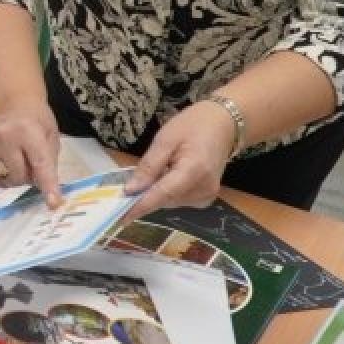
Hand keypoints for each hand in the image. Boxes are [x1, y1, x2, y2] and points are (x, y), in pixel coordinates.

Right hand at [0, 99, 62, 206]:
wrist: (12, 104)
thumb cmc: (36, 120)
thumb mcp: (51, 136)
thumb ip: (50, 161)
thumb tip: (45, 188)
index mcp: (29, 132)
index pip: (40, 164)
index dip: (48, 185)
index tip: (53, 203)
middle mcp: (6, 138)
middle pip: (21, 177)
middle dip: (30, 176)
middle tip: (32, 162)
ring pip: (8, 180)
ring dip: (17, 176)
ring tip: (19, 160)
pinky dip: (3, 177)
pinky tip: (7, 163)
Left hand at [123, 101, 235, 219]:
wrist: (223, 125)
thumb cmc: (192, 126)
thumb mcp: (165, 140)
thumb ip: (149, 166)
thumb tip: (130, 190)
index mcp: (194, 171)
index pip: (162, 195)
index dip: (140, 207)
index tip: (120, 218)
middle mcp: (204, 189)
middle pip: (164, 200)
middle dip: (145, 193)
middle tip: (132, 180)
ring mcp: (207, 196)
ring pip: (169, 201)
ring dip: (156, 191)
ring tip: (160, 167)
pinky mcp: (206, 198)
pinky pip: (177, 199)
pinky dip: (167, 191)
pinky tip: (169, 174)